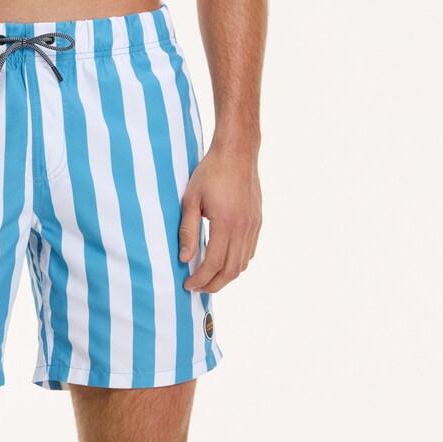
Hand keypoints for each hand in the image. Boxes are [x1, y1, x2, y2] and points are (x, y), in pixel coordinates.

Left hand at [178, 142, 261, 292]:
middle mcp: (243, 229)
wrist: (237, 153)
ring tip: (209, 277)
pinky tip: (224, 260)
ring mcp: (253, 226)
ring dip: (226, 276)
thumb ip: (188, 230)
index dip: (200, 278)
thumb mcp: (191, 199)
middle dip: (213, 285)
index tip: (188, 284)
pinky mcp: (257, 222)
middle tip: (198, 288)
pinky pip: (249, 251)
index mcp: (225, 223)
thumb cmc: (211, 172)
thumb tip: (184, 258)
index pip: (213, 263)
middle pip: (231, 270)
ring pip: (242, 264)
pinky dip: (237, 263)